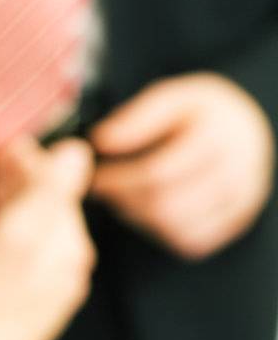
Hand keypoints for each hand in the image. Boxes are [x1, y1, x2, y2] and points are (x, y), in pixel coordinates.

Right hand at [0, 138, 96, 339]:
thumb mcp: (13, 234)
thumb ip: (49, 190)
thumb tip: (78, 152)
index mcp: (68, 242)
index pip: (58, 182)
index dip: (29, 159)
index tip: (3, 145)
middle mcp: (68, 264)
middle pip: (50, 206)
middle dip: (24, 180)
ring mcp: (51, 288)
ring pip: (38, 230)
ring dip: (16, 205)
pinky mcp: (31, 307)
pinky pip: (28, 256)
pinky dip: (12, 234)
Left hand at [90, 73, 274, 259]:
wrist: (244, 129)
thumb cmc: (200, 114)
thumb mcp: (171, 99)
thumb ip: (137, 117)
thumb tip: (101, 140)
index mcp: (218, 135)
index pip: (156, 172)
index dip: (117, 179)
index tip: (94, 177)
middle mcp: (238, 169)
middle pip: (164, 205)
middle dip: (123, 201)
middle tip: (104, 190)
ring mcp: (241, 199)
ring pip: (175, 227)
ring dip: (139, 218)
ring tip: (125, 197)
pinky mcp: (239, 220)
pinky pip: (191, 241)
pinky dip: (164, 231)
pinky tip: (151, 211)